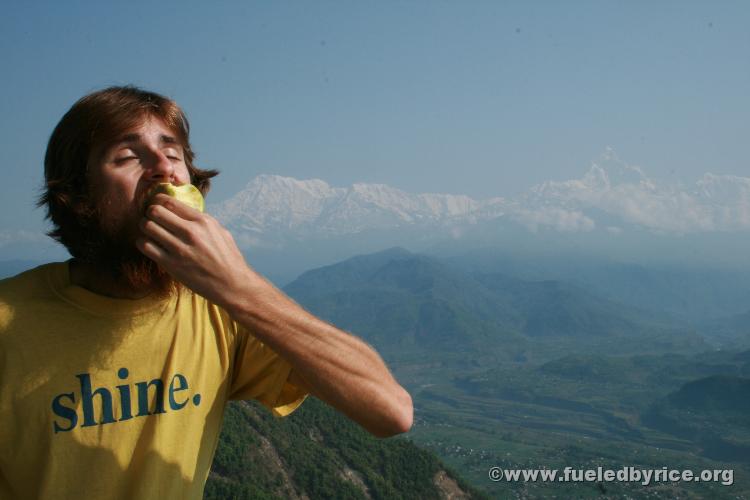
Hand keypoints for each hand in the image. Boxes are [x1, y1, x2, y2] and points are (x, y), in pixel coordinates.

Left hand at [136, 193, 253, 306]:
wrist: (232, 284)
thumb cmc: (228, 258)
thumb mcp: (220, 232)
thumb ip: (201, 221)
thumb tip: (184, 212)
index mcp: (203, 221)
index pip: (170, 202)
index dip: (158, 200)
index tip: (157, 205)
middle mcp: (190, 232)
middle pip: (155, 211)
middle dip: (150, 213)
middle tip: (152, 218)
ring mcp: (179, 249)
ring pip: (147, 227)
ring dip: (145, 227)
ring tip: (150, 232)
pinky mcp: (171, 265)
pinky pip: (146, 247)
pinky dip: (143, 243)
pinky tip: (150, 246)